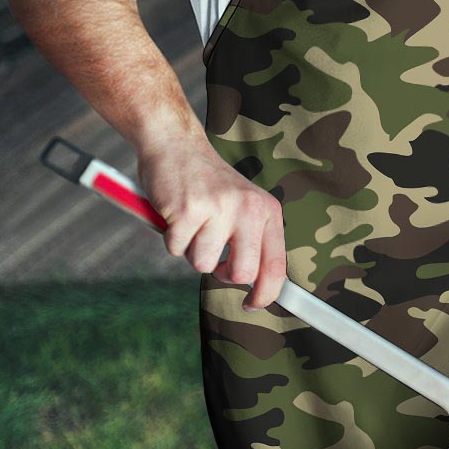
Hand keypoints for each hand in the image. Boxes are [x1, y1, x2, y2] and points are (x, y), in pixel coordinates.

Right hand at [137, 137, 285, 310]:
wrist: (176, 144)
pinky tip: (176, 214)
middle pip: (242, 273)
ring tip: (192, 223)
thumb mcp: (243, 205)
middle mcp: (248, 208)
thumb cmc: (208, 183)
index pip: (276, 265)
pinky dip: (171, 238)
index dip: (266, 294)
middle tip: (213, 255)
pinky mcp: (188, 210)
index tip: (253, 304)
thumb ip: (253, 240)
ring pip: (203, 264)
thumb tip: (258, 286)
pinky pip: (176, 249)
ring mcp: (219, 208)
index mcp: (267, 210)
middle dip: (222, 273)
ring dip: (191, 250)